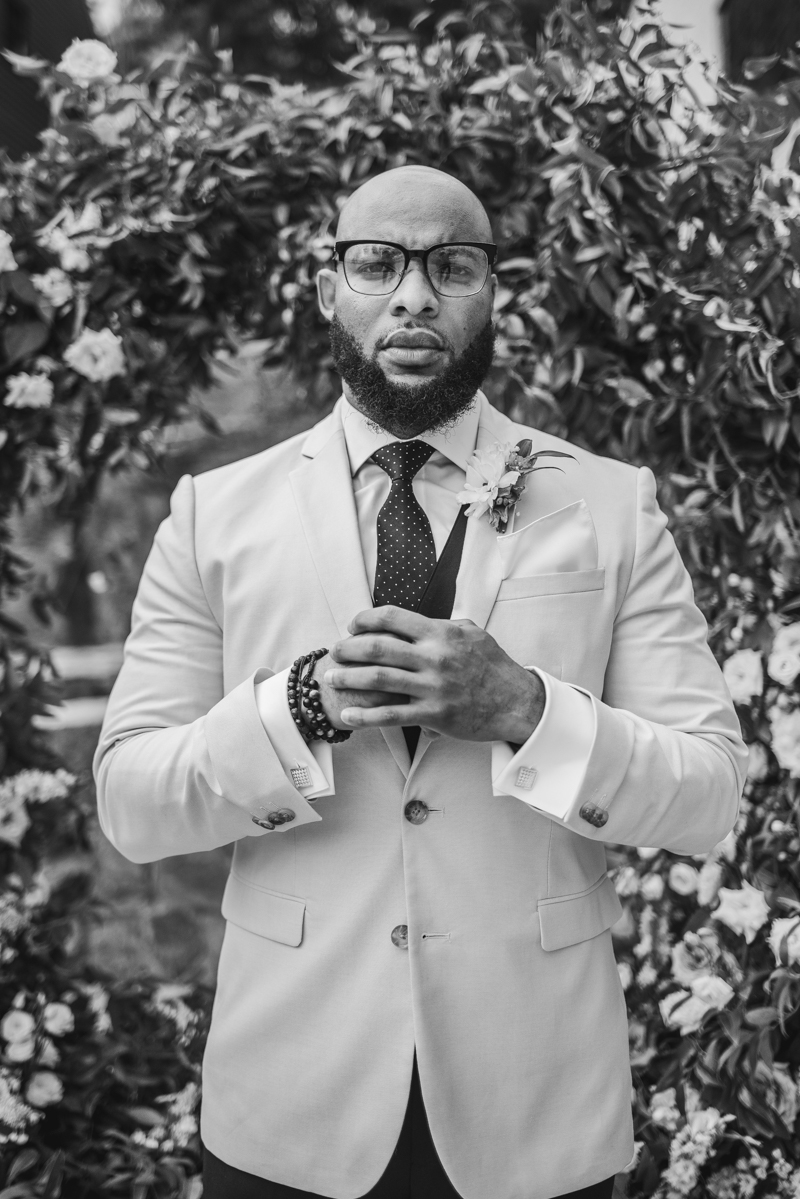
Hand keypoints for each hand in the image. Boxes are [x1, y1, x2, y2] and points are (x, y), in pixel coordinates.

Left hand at [324, 607, 544, 742]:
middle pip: (378, 648)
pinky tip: (348, 715)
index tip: (353, 626)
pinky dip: (366, 715)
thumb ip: (442, 625)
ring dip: (349, 678)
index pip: (393, 618)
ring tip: (332, 678)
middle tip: (336, 651)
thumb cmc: (494, 667)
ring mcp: (433, 687)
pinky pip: (392, 715)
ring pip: (379, 680)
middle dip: (349, 648)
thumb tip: (416, 621)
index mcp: (441, 633)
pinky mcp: (434, 715)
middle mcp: (434, 658)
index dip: (366, 620)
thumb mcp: (472, 633)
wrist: (517, 703)